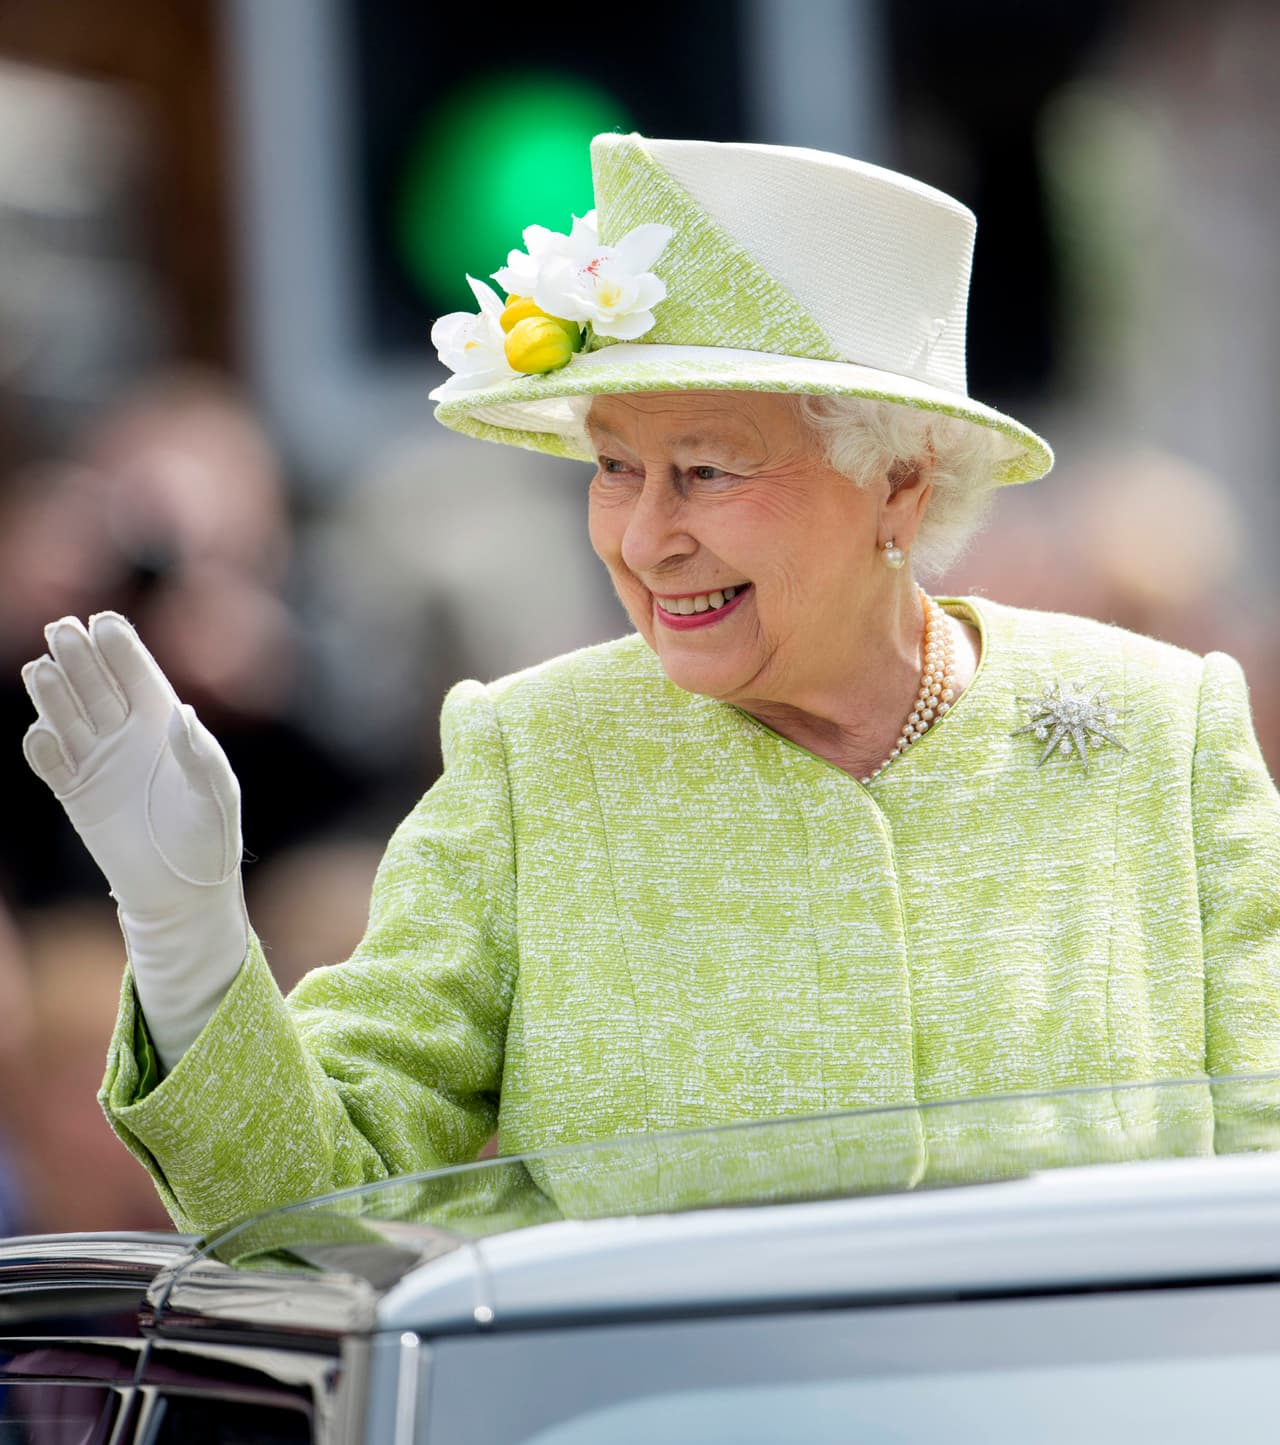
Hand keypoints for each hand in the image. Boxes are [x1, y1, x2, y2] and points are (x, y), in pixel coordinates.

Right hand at [22, 613, 247, 1067]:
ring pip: (69, 716)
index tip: (105, 622)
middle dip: (81, 658)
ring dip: (54, 694)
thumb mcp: (215, 795)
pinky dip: (43, 747)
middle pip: (97, 686)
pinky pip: (52, 763)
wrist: (183, 891)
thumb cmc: (210, 838)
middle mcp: (128, 734)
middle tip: (62, 631)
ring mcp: (99, 761)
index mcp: (166, 723)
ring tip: (42, 670)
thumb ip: (198, 755)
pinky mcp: (76, 793)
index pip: (138, 676)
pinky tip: (43, 735)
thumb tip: (181, 713)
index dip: (121, 648)